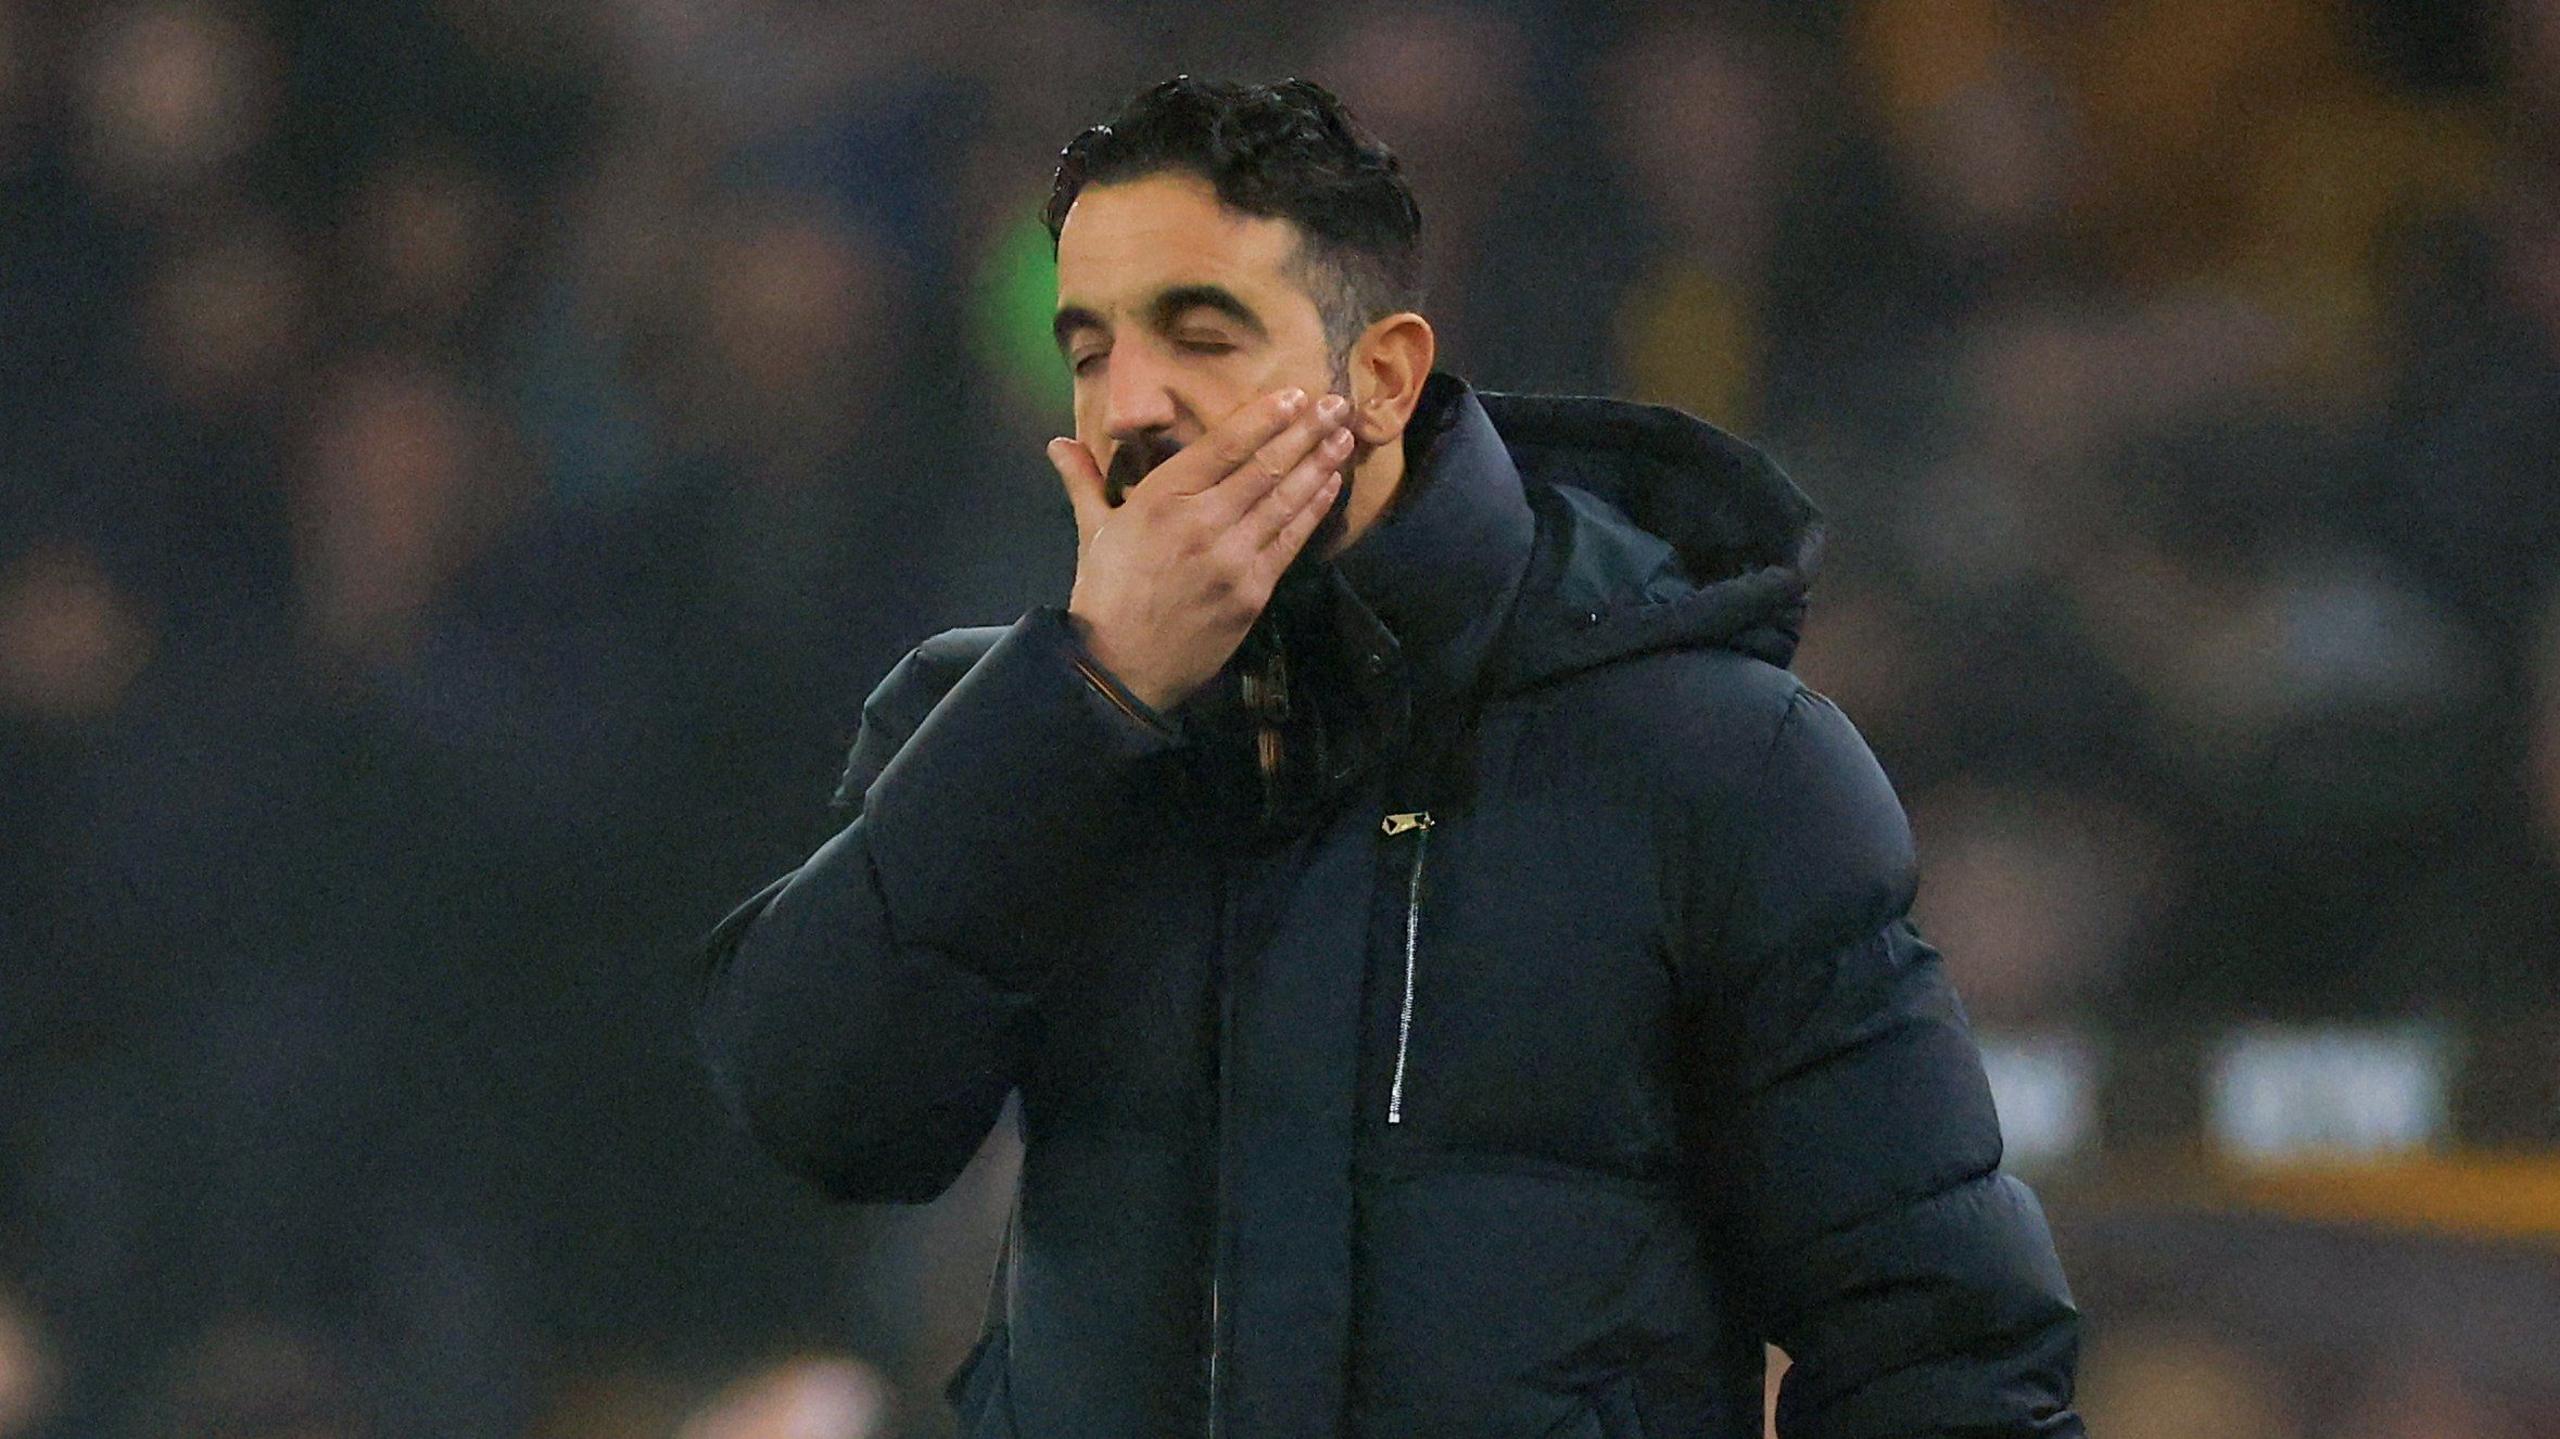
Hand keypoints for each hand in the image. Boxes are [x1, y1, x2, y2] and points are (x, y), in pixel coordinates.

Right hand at [1051, 388, 1352, 711]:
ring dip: (1320, 465)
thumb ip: (1083, 480)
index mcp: (1162, 498)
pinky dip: (1313, 510)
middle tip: (1336, 404)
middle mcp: (1203, 520)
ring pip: (1286, 500)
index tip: (1295, 395)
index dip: (1265, 417)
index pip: (1224, 445)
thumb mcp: (1093, 530)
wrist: (1120, 668)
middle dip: (1306, 432)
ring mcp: (1233, 557)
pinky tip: (1330, 486)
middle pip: (1265, 466)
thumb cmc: (1106, 594)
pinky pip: (1291, 541)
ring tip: (1344, 437)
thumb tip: (1056, 443)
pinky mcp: (1253, 591)